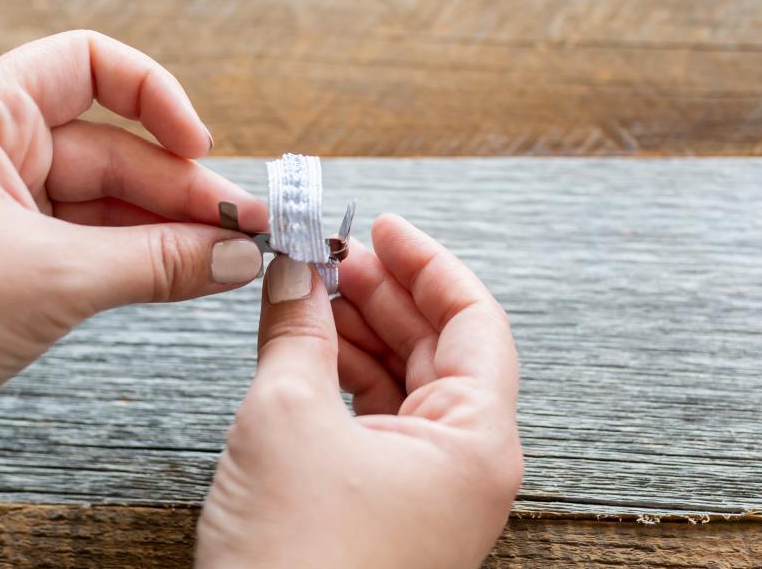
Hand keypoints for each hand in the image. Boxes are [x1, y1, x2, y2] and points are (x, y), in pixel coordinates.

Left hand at [0, 30, 267, 482]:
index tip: (199, 146)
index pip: (87, 66)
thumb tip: (234, 257)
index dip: (154, 96)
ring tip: (229, 259)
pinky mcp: (12, 262)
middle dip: (181, 188)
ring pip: (109, 203)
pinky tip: (188, 277)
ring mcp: (4, 210)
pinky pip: (94, 246)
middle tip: (243, 231)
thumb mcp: (48, 281)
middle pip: (114, 148)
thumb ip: (154, 262)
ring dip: (169, 229)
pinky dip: (141, 261)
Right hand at [196, 214, 521, 567]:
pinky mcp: (386, 505)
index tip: (382, 226)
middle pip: (439, 347)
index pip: (474, 321)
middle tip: (328, 253)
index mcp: (475, 443)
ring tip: (308, 291)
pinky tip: (308, 346)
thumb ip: (297, 330)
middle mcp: (465, 466)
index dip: (427, 263)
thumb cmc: (293, 559)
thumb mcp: (286, 416)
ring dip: (359, 330)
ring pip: (405, 382)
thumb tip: (292, 273)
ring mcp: (427, 489)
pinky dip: (345, 375)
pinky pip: (378, 420)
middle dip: (384, 292)